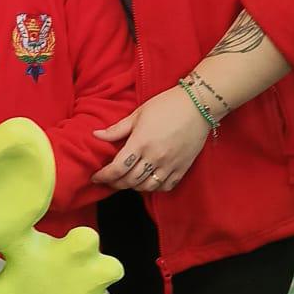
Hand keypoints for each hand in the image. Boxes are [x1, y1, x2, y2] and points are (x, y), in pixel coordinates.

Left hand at [91, 85, 209, 193]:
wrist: (197, 105)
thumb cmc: (166, 105)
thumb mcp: (138, 113)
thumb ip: (117, 129)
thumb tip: (96, 135)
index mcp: (141, 142)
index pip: (117, 168)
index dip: (104, 176)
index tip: (95, 177)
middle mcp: (155, 157)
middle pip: (130, 180)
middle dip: (115, 183)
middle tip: (108, 180)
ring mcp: (170, 165)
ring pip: (146, 187)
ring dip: (132, 187)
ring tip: (126, 180)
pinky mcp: (182, 168)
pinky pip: (165, 187)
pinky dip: (153, 188)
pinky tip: (147, 181)